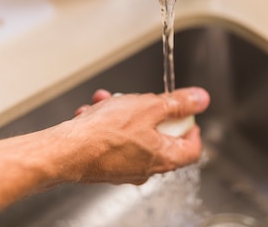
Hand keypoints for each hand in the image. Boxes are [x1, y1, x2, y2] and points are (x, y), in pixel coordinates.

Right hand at [63, 87, 209, 184]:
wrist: (66, 150)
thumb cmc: (105, 133)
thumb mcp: (149, 107)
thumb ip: (178, 103)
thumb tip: (201, 100)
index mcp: (164, 158)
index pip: (192, 148)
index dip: (191, 126)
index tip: (185, 113)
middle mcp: (146, 168)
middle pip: (160, 137)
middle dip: (148, 111)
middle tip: (139, 99)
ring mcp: (124, 168)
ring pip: (132, 134)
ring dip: (121, 112)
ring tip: (107, 100)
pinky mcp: (104, 164)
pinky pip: (112, 140)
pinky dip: (104, 123)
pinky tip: (92, 112)